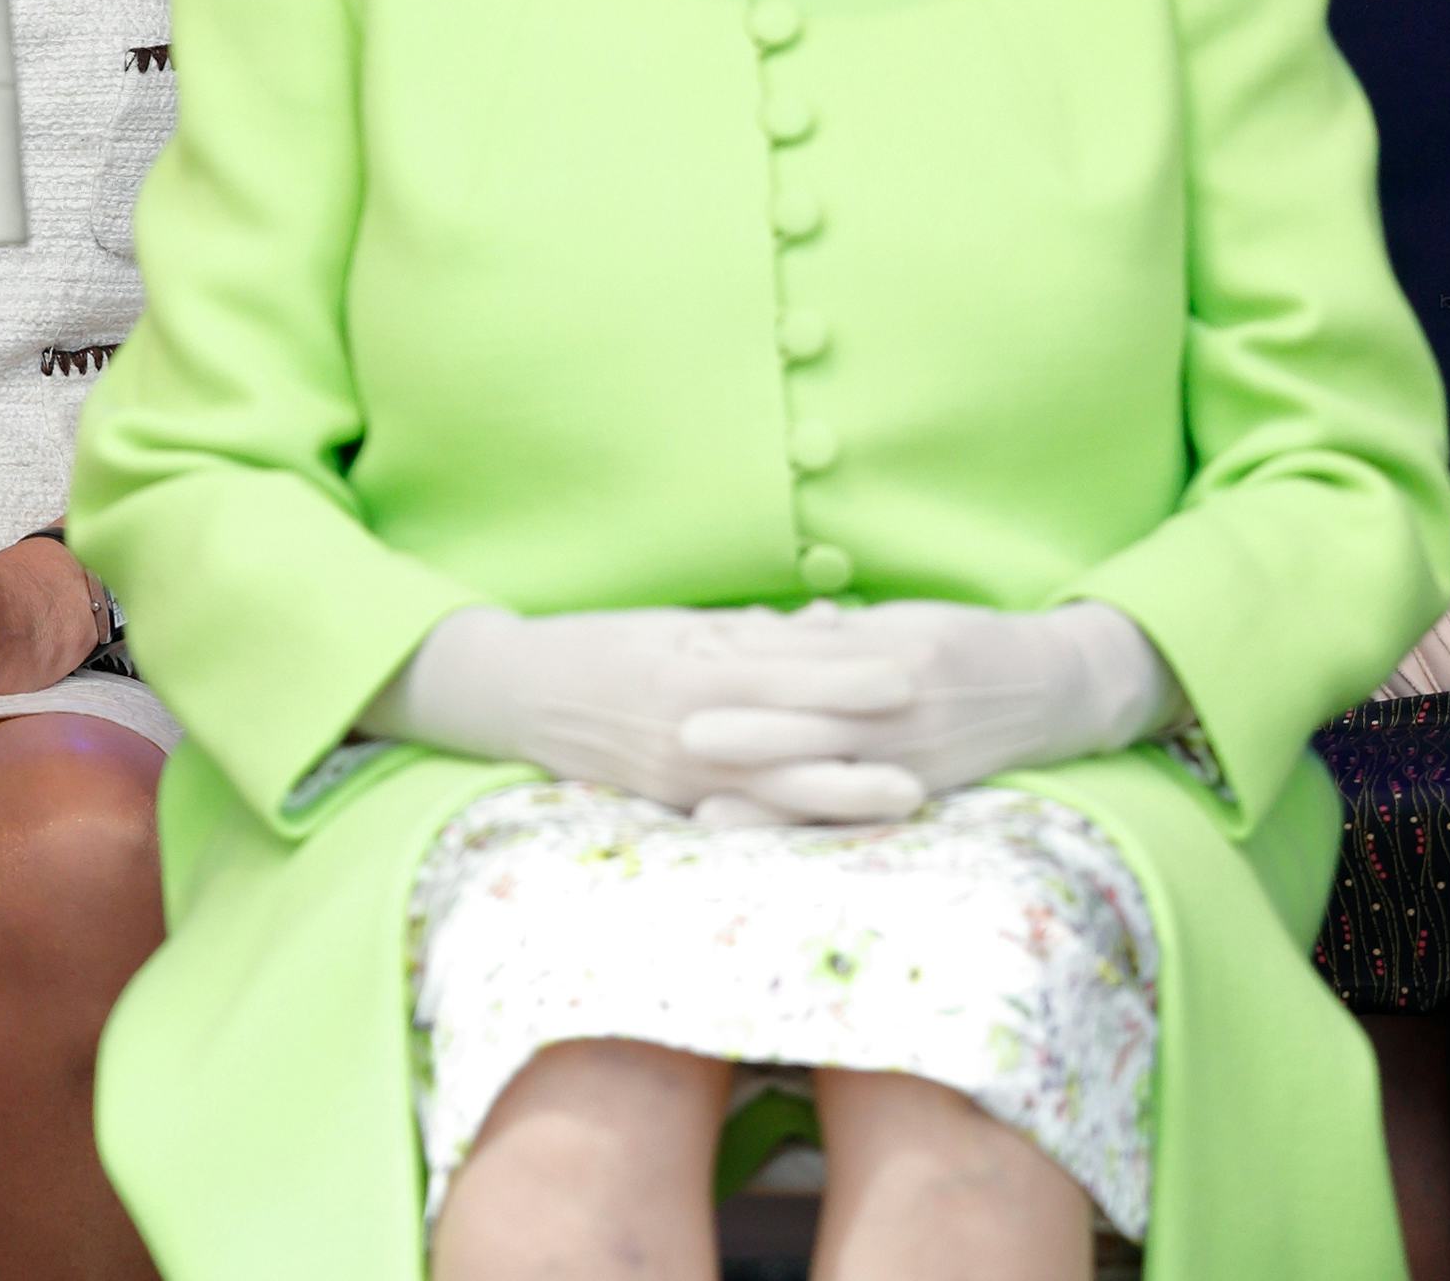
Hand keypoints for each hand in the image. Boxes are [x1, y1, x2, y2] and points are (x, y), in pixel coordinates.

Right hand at [364, 603, 928, 822]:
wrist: (518, 691)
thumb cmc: (603, 643)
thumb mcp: (674, 623)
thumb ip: (750, 632)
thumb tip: (830, 626)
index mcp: (687, 670)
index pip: (780, 674)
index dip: (845, 675)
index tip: (907, 672)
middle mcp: (686, 729)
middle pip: (787, 744)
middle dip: (860, 752)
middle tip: (930, 760)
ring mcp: (679, 775)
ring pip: (774, 791)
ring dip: (844, 798)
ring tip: (907, 800)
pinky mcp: (671, 802)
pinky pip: (744, 813)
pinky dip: (795, 816)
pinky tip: (840, 825)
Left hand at [677, 600, 1176, 822]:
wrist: (1053, 688)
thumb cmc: (960, 642)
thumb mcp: (900, 622)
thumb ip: (832, 634)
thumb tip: (756, 629)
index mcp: (892, 650)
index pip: (810, 655)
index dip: (748, 658)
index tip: (689, 658)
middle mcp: (902, 706)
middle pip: (813, 720)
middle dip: (748, 730)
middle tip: (680, 732)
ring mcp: (912, 757)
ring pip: (829, 778)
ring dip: (767, 798)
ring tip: (705, 812)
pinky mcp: (922, 792)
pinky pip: (856, 812)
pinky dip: (806, 827)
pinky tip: (771, 844)